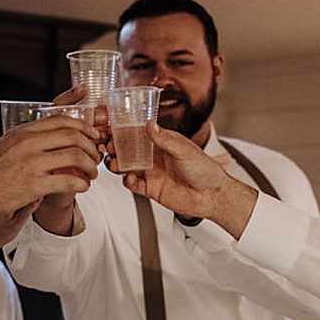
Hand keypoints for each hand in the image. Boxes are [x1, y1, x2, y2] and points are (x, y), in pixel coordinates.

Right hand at [0, 118, 100, 225]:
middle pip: (73, 134)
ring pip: (75, 155)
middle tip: (97, 156)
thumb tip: (55, 141)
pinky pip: (67, 179)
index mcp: (22, 131)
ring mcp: (30, 162)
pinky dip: (81, 183)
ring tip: (92, 174)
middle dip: (91, 145)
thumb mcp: (7, 149)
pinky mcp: (31, 185)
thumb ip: (29, 143)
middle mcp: (27, 142)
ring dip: (90, 165)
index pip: (62, 118)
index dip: (83, 126)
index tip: (93, 135)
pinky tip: (83, 187)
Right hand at [123, 125, 257, 233]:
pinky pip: (134, 185)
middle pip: (131, 151)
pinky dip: (127, 182)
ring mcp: (153, 173)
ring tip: (113, 163)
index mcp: (164, 143)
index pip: (142, 134)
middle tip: (109, 147)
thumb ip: (165, 139)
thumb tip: (150, 124)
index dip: (128, 132)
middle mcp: (156, 157)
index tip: (115, 130)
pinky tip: (128, 178)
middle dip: (118, 149)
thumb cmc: (203, 168)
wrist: (210, 195)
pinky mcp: (151, 189)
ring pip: (129, 167)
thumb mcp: (183, 150)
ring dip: (119, 165)